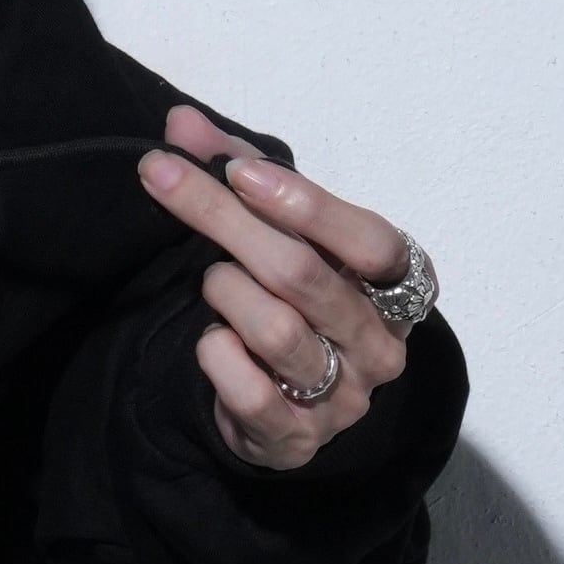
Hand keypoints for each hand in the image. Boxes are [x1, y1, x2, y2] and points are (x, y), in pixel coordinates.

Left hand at [137, 102, 416, 471]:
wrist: (292, 404)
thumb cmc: (295, 299)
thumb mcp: (281, 230)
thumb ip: (239, 172)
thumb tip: (180, 123)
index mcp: (398, 285)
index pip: (369, 240)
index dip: (306, 204)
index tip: (238, 171)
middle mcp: (382, 343)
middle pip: (303, 275)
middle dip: (227, 222)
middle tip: (164, 180)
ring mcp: (346, 398)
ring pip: (275, 330)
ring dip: (223, 293)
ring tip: (211, 283)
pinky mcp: (299, 440)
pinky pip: (251, 393)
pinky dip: (216, 357)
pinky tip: (211, 342)